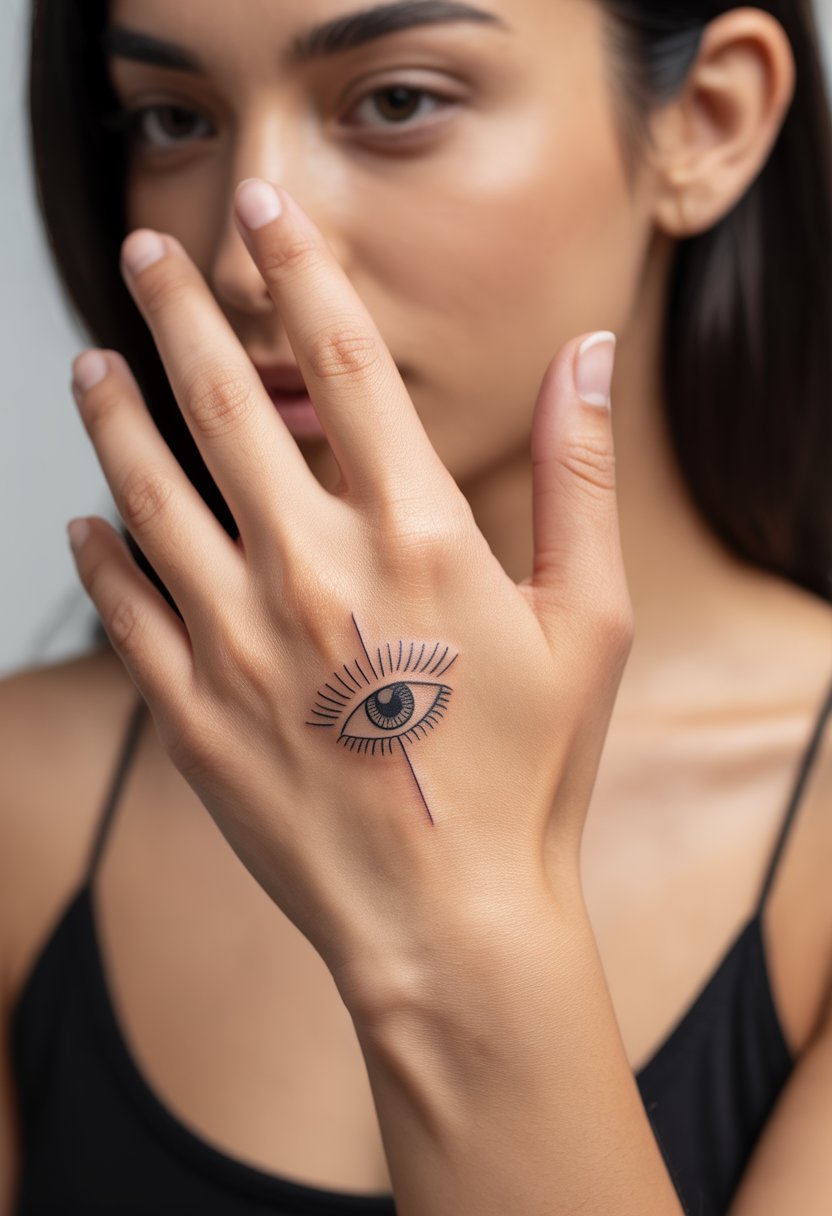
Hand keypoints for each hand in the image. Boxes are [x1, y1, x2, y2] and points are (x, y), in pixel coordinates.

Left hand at [67, 178, 632, 1013]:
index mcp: (417, 534)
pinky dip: (98, 556)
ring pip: (149, 494)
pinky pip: (125, 611)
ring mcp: (239, 641)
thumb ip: (578, 479)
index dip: (303, 269)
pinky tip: (85, 521)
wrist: (450, 921)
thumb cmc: (530, 774)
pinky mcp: (193, 712)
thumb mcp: (591, 623)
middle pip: (226, 404)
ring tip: (90, 363)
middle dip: (178, 311)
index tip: (267, 208)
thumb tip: (586, 357)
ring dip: (115, 417)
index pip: (348, 361)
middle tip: (145, 247)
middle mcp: (314, 569)